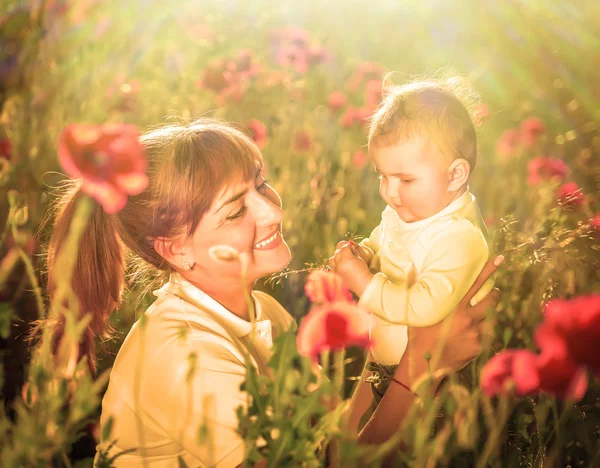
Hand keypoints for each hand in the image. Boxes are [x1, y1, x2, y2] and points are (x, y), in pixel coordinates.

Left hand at [329, 244, 372, 295]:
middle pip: (337, 252)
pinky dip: (335, 266)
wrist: (363, 283)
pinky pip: (331, 268)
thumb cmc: (364, 270)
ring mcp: (336, 270)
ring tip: (342, 259)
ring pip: (332, 259)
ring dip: (336, 257)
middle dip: (342, 251)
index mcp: (347, 258)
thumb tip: (350, 246)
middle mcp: (339, 264)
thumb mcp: (360, 258)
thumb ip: (353, 251)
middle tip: (348, 252)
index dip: (347, 245)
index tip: (350, 246)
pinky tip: (339, 266)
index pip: (344, 247)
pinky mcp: (336, 275)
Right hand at [400, 255, 503, 383]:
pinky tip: (468, 338)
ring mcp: (475, 334)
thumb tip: (410, 270)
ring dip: (488, 316)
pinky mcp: (479, 348)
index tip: (500, 258)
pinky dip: (480, 334)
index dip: (488, 270)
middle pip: (492, 301)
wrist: (424, 366)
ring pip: (490, 319)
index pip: (475, 284)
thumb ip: (417, 291)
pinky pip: (485, 336)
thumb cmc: (418, 337)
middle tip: (494, 293)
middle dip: (496, 295)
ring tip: (478, 317)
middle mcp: (468, 319)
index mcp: (454, 307)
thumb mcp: (417, 312)